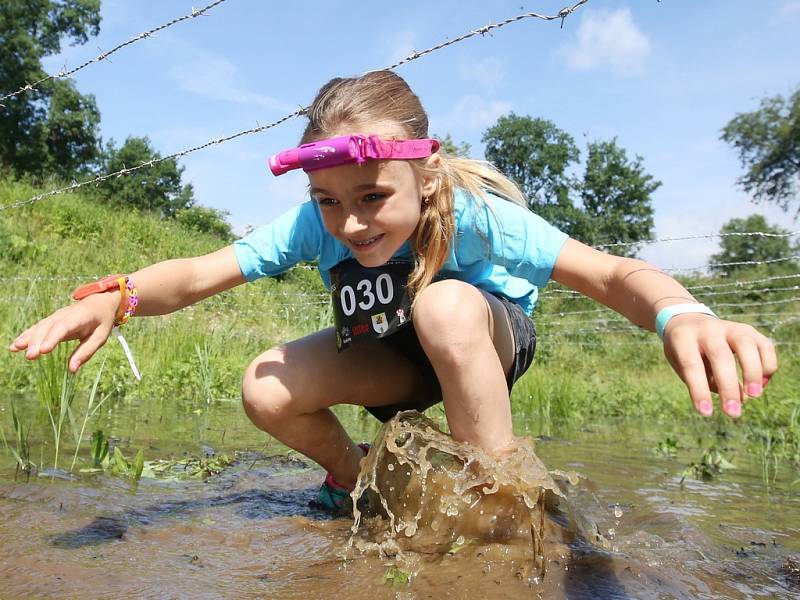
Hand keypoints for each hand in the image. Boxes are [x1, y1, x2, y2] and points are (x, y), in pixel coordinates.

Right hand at [8, 292, 118, 372]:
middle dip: (38, 341)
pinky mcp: (51, 321)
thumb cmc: (101, 321)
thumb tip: (72, 370)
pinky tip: (15, 346)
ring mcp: (56, 316)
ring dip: (28, 338)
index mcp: (80, 317)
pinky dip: (26, 336)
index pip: (64, 327)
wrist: (98, 302)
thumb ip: (86, 352)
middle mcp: (64, 314)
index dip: (53, 338)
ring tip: (15, 349)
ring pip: (40, 326)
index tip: (44, 350)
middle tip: (30, 356)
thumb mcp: (101, 336)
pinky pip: (37, 328)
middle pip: (48, 327)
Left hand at [662, 313, 777, 417]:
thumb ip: (706, 381)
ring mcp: (730, 327)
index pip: (691, 365)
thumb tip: (741, 399)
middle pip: (720, 356)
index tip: (706, 413)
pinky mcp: (749, 330)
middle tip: (733, 413)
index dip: (699, 390)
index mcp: (683, 337)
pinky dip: (768, 365)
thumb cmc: (684, 351)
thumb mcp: (682, 365)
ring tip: (754, 396)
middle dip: (728, 387)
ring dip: (753, 372)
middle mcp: (707, 329)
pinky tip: (762, 384)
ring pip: (746, 345)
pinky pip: (765, 345)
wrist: (688, 321)